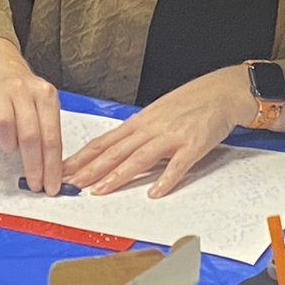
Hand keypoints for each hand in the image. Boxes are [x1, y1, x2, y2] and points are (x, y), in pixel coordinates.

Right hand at [0, 38, 62, 193]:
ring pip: (5, 122)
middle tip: (34, 184)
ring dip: (9, 142)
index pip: (51, 136)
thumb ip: (47, 131)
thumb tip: (52, 171)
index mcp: (45, 94)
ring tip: (10, 147)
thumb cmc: (24, 94)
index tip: (51, 186)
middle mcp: (23, 89)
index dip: (52, 165)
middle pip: (31, 134)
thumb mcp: (43, 105)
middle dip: (34, 164)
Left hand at [63, 66, 253, 198]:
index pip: (104, 142)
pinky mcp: (194, 145)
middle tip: (71, 183)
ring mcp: (171, 137)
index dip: (83, 157)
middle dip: (91, 169)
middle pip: (115, 151)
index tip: (64, 169)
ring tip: (99, 190)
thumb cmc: (188, 103)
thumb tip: (114, 153)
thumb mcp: (156, 115)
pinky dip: (166, 179)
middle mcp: (150, 128)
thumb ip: (137, 135)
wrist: (220, 92)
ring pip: (139, 158)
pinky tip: (154, 192)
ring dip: (118, 175)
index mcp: (139, 123)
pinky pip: (178, 165)